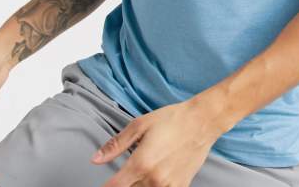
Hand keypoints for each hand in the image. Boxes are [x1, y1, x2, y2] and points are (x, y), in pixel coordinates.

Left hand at [91, 98, 221, 186]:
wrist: (202, 121)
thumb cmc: (172, 119)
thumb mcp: (140, 125)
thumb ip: (116, 144)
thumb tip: (95, 159)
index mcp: (140, 163)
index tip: (106, 183)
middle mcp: (153, 179)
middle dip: (124, 184)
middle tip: (129, 171)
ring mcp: (168, 186)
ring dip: (138, 186)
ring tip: (143, 171)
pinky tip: (156, 177)